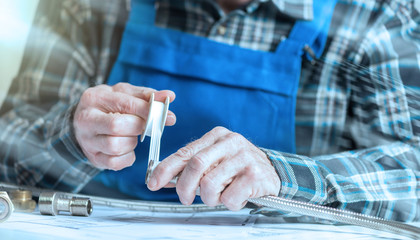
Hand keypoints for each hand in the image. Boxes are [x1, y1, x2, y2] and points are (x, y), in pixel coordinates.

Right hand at [74, 83, 175, 169]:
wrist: (85, 121)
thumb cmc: (109, 105)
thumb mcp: (125, 93)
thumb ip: (146, 95)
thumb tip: (169, 96)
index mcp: (94, 98)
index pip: (124, 104)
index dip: (147, 110)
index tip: (164, 114)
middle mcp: (86, 120)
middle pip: (117, 126)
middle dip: (138, 127)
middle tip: (144, 126)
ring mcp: (87, 141)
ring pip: (115, 146)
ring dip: (131, 142)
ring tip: (132, 135)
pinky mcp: (94, 158)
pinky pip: (115, 162)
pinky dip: (128, 157)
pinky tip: (127, 148)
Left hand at [147, 126, 279, 210]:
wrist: (273, 172)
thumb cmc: (239, 168)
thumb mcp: (216, 160)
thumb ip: (192, 166)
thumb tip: (163, 177)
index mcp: (216, 136)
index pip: (185, 152)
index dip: (165, 169)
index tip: (153, 183)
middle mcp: (230, 142)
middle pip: (195, 166)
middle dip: (184, 188)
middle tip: (185, 199)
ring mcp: (244, 157)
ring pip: (210, 184)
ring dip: (210, 198)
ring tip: (219, 196)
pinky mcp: (255, 174)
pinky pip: (229, 197)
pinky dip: (229, 203)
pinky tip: (236, 196)